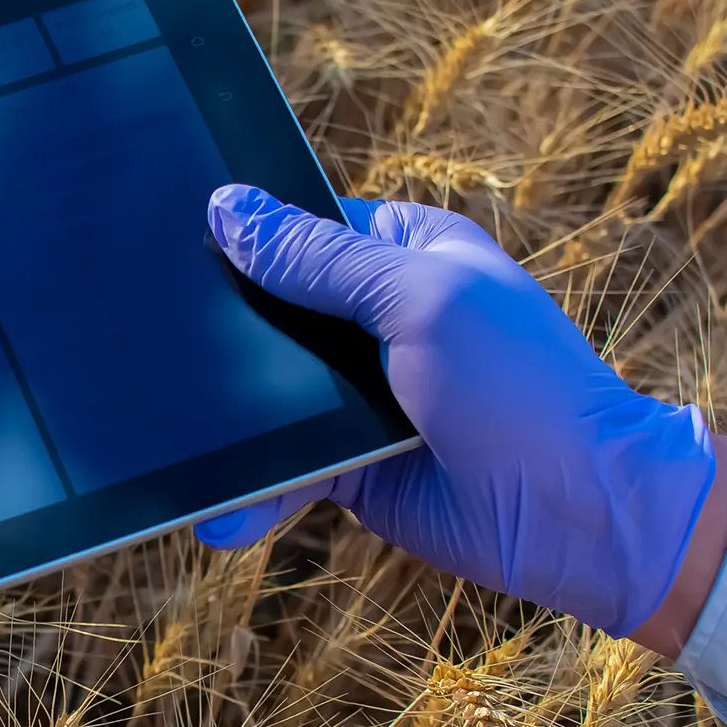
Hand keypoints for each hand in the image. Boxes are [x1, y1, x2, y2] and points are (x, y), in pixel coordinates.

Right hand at [195, 185, 717, 636]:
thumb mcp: (419, 300)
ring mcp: (361, 394)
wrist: (577, 515)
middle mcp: (377, 318)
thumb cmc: (519, 386)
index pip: (304, 227)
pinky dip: (251, 491)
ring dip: (226, 422)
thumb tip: (227, 210)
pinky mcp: (349, 465)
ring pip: (267, 393)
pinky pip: (282, 469)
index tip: (172, 245)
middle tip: (149, 349)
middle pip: (272, 310)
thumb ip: (319, 261)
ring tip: (171, 446)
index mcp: (404, 254)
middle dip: (220, 336)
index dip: (245, 237)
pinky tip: (218, 513)